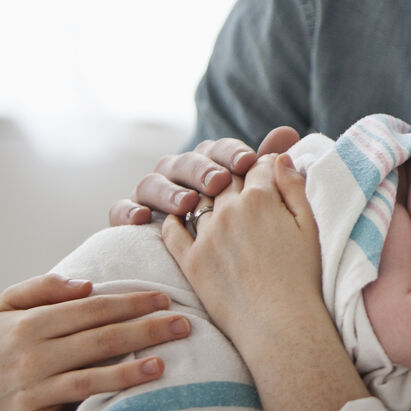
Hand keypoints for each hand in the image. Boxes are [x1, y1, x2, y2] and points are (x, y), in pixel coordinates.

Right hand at [0, 274, 191, 410]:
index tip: (165, 299)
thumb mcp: (6, 306)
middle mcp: (33, 355)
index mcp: (33, 324)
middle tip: (183, 325)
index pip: (92, 310)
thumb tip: (85, 284)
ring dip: (122, 376)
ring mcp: (29, 390)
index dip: (130, 303)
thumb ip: (43, 288)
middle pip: (98, 341)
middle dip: (144, 331)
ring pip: (84, 380)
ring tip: (160, 366)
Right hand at [107, 126, 300, 225]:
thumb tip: (289, 132)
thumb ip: (269, 166)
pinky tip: (142, 220)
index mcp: (211, 163)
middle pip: (184, 162)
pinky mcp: (132, 219)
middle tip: (218, 182)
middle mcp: (179, 175)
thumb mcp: (260, 200)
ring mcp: (154, 196)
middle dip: (201, 169)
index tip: (249, 161)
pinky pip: (121, 211)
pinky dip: (126, 211)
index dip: (231, 153)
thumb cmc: (247, 235)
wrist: (229, 278)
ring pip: (151, 182)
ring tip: (186, 203)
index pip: (218, 150)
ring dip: (168, 190)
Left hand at [164, 154, 365, 410]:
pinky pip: (172, 230)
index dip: (265, 165)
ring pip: (200, 201)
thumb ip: (294, 187)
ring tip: (213, 201)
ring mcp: (206, 234)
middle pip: (227, 178)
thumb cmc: (303, 277)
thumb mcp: (309, 226)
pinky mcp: (190, 260)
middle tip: (240, 184)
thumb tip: (280, 158)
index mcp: (261, 198)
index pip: (259, 165)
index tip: (267, 171)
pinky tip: (178, 217)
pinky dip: (173, 219)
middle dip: (235, 176)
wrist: (280, 323)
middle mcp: (229, 210)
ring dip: (206, 196)